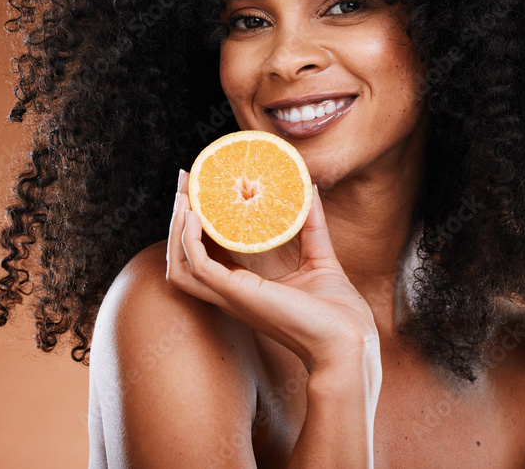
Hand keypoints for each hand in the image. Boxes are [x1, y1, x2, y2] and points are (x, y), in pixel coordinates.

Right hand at [166, 169, 378, 372]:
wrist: (349, 343)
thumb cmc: (338, 314)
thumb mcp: (321, 258)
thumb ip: (312, 226)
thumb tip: (310, 189)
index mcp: (245, 289)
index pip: (207, 254)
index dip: (197, 224)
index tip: (198, 189)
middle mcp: (231, 294)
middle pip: (184, 258)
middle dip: (178, 219)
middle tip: (184, 181)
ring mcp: (231, 296)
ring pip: (180, 264)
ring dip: (175, 229)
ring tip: (183, 196)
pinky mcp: (238, 294)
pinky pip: (198, 267)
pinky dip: (189, 241)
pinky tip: (194, 216)